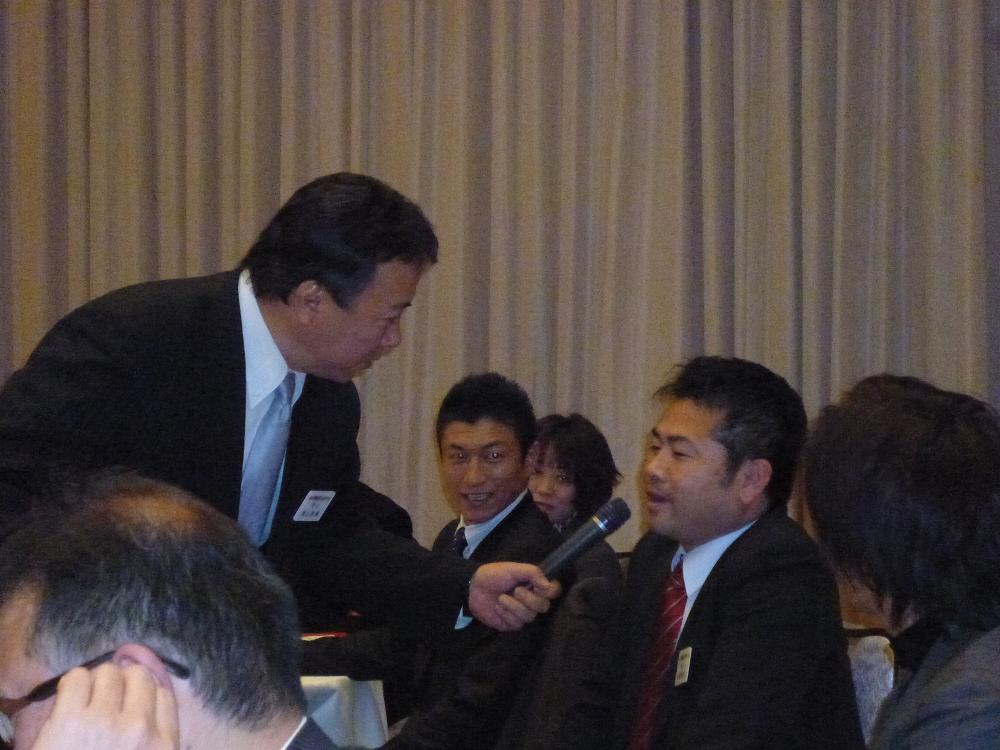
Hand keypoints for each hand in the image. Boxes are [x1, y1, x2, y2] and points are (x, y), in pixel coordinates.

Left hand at [30, 662, 178, 749]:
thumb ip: (155, 740)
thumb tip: (146, 703)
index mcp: (163, 747)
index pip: (164, 694)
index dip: (145, 693)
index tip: (129, 701)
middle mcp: (141, 729)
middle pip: (139, 676)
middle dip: (123, 684)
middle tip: (104, 701)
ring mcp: (106, 721)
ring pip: (108, 673)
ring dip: (95, 684)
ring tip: (83, 702)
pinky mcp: (70, 720)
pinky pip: (76, 677)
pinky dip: (71, 684)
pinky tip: (67, 702)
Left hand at [468, 562, 561, 630]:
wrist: (472, 587)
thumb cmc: (494, 575)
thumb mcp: (513, 569)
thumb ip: (533, 573)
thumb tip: (549, 586)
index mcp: (534, 586)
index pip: (554, 592)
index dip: (550, 591)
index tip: (539, 587)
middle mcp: (531, 601)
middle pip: (544, 607)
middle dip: (530, 599)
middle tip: (516, 590)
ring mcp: (521, 614)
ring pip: (529, 616)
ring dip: (514, 606)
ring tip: (501, 598)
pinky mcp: (511, 624)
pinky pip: (516, 623)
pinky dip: (506, 613)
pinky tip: (497, 607)